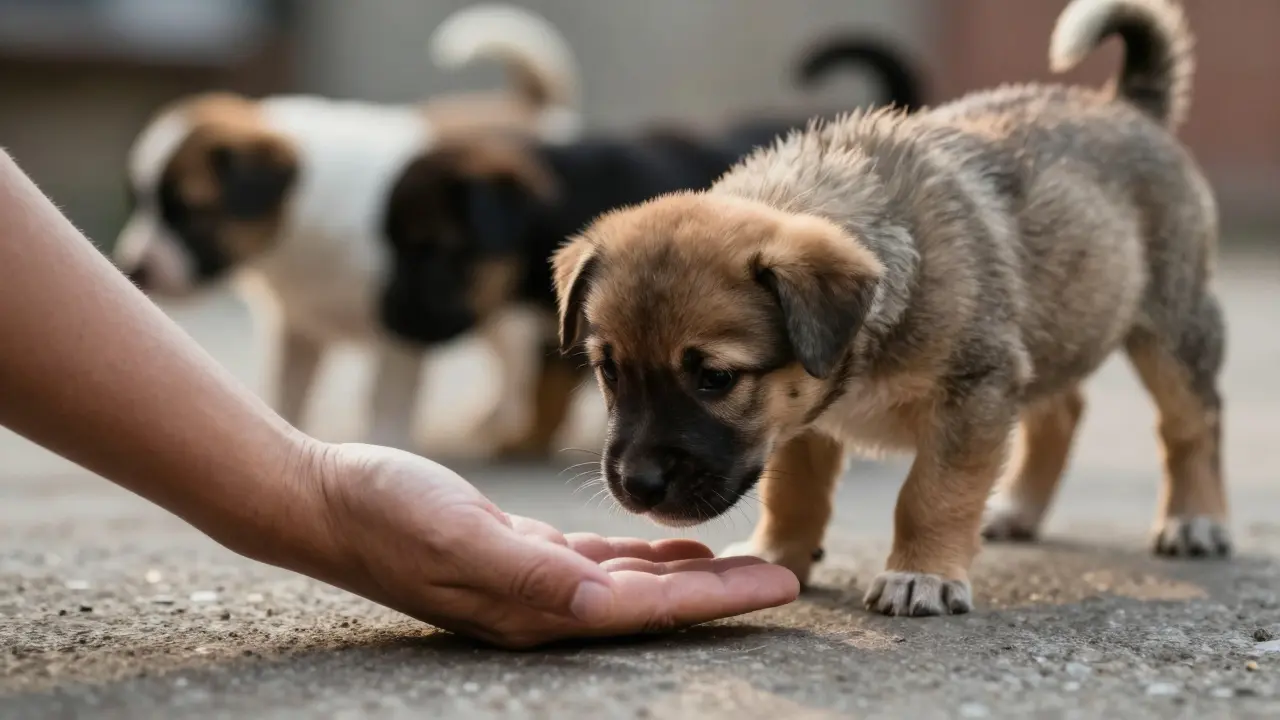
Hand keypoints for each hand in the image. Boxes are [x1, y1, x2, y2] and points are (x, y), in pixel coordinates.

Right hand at [304, 443, 799, 647]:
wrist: (327, 499)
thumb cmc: (385, 516)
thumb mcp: (456, 539)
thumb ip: (527, 573)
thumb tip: (596, 602)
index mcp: (539, 609)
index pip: (649, 610)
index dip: (716, 599)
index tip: (780, 584)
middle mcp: (544, 606)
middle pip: (655, 603)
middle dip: (722, 592)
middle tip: (787, 574)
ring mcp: (533, 582)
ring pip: (634, 583)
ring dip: (692, 576)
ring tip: (748, 564)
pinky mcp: (522, 554)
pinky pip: (600, 561)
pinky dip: (644, 556)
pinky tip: (676, 545)